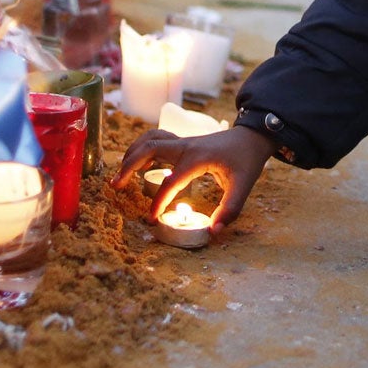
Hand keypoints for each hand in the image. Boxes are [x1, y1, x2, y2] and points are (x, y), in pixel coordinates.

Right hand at [113, 124, 276, 226]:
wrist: (252, 136)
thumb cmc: (246, 160)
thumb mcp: (243, 186)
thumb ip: (230, 209)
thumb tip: (214, 230)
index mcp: (197, 158)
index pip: (171, 181)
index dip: (159, 201)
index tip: (151, 218)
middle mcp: (185, 146)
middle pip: (149, 149)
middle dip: (129, 166)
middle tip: (116, 186)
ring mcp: (182, 140)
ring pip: (148, 140)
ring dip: (132, 154)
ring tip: (121, 175)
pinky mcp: (181, 141)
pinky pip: (155, 139)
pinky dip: (142, 149)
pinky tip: (139, 164)